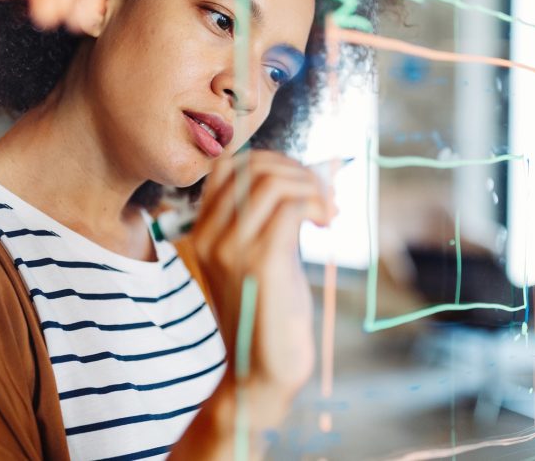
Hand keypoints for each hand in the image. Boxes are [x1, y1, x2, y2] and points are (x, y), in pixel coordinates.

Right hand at [190, 150, 335, 405]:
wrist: (261, 372)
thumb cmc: (270, 315)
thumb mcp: (268, 255)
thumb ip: (279, 215)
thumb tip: (321, 169)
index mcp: (205, 231)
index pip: (230, 164)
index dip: (275, 161)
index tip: (306, 184)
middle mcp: (210, 235)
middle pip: (253, 166)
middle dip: (300, 171)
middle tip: (326, 198)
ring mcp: (231, 248)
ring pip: (272, 181)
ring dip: (312, 187)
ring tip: (329, 212)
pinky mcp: (260, 262)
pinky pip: (289, 207)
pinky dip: (316, 204)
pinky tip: (327, 224)